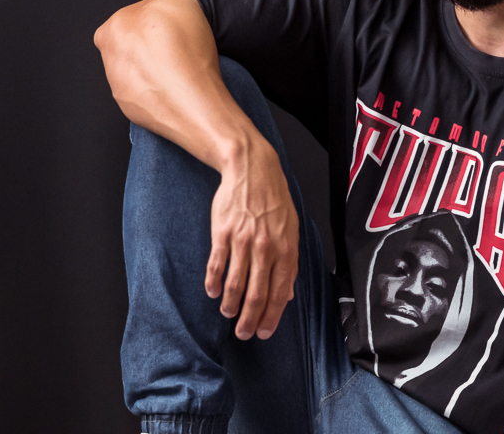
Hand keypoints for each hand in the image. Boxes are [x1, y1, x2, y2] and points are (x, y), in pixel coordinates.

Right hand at [204, 136, 299, 339]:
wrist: (253, 170)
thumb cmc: (274, 200)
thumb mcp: (291, 229)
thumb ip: (289, 262)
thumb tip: (288, 294)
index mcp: (286, 248)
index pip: (280, 291)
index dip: (272, 316)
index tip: (265, 332)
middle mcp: (265, 247)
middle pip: (257, 293)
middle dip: (250, 318)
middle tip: (244, 333)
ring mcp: (243, 240)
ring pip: (235, 283)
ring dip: (231, 304)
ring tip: (228, 315)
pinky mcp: (223, 232)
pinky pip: (217, 264)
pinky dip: (213, 282)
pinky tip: (212, 293)